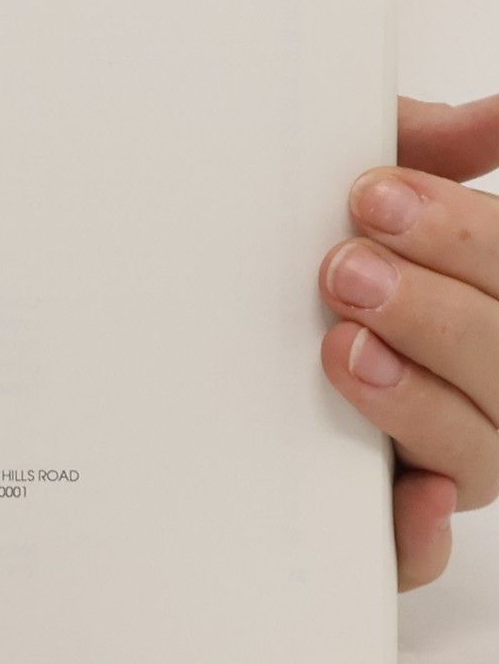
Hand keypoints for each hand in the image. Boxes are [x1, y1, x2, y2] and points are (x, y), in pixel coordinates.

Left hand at [321, 93, 498, 589]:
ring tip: (343, 347)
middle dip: (433, 310)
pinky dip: (417, 532)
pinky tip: (405, 495)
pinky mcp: (390, 522)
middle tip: (344, 269)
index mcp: (482, 299)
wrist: (195, 332)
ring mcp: (448, 454)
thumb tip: (489, 114)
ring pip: (480, 449)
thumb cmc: (301, 256)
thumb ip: (414, 154)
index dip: (460, 235)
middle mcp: (483, 379)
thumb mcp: (344, 199)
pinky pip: (420, 549)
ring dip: (417, 399)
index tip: (373, 195)